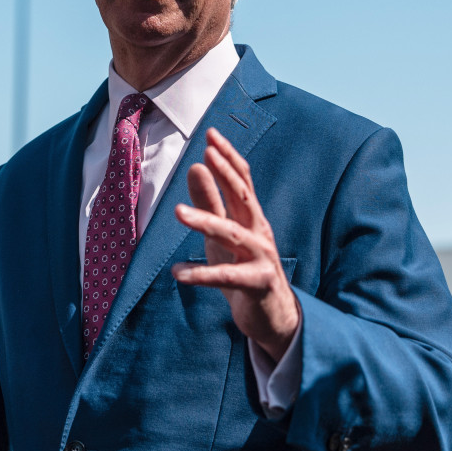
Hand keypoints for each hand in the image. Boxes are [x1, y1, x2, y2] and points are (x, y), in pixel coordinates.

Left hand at [171, 129, 299, 361]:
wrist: (274, 317)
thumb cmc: (244, 270)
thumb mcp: (222, 235)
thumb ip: (209, 202)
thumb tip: (195, 166)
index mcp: (251, 217)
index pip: (242, 180)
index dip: (228, 156)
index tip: (210, 133)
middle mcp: (259, 231)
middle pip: (243, 197)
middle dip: (225, 175)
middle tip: (204, 156)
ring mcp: (261, 257)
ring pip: (233, 235)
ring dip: (206, 221)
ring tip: (177, 212)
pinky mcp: (257, 284)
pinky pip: (227, 277)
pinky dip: (202, 274)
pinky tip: (178, 273)